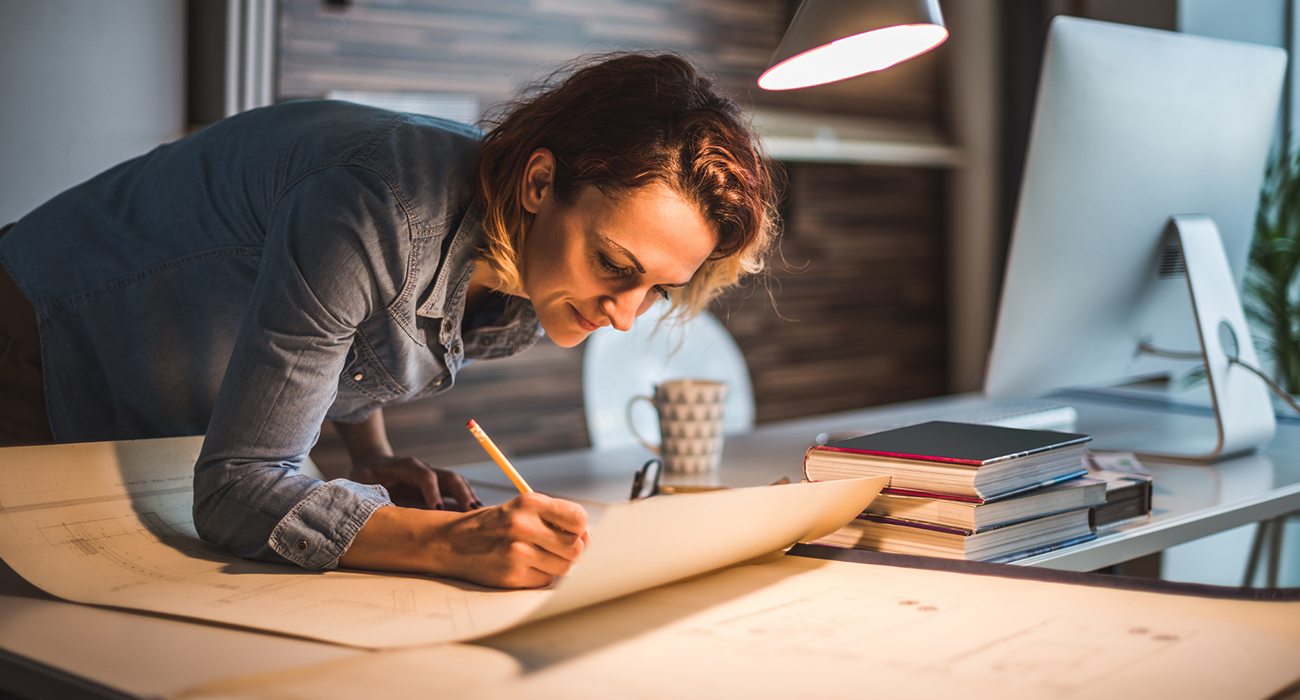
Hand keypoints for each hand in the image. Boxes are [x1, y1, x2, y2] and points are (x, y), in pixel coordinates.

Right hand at [339, 493, 590, 588]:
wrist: (452, 542)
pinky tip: (525, 566)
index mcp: (529, 502)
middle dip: (572, 551)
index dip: (581, 529)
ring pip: (563, 567)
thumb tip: (589, 539)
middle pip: (576, 548)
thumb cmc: (494, 524)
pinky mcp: (511, 576)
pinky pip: (545, 581)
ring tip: (539, 556)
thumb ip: (555, 518)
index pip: (578, 519)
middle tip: (557, 548)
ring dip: (557, 565)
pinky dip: (541, 576)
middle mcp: (523, 525)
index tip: (574, 532)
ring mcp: (516, 553)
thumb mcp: (522, 509)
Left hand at [349, 452, 480, 510]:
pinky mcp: (435, 485)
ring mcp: (431, 476)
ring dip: (468, 496)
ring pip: (456, 482)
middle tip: (471, 511)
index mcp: (405, 466)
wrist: (371, 462)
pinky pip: (454, 490)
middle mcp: (423, 469)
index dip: (433, 492)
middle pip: (449, 476)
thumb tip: (380, 515)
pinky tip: (473, 513)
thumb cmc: (365, 475)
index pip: (425, 476)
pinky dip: (465, 499)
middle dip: (462, 493)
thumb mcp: (362, 484)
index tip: (437, 510)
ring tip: (479, 513)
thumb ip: (371, 496)